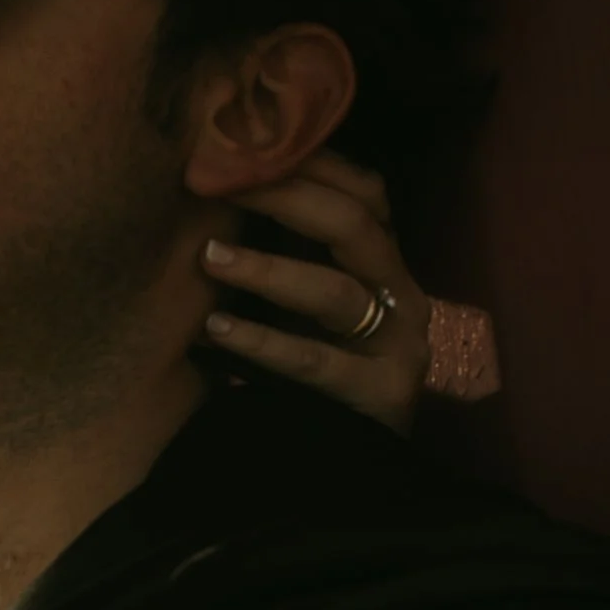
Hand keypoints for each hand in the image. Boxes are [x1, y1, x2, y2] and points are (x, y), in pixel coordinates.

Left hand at [201, 151, 431, 433]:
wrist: (352, 464)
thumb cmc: (317, 364)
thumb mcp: (307, 296)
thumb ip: (285, 245)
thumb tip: (219, 181)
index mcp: (386, 261)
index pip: (365, 190)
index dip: (309, 163)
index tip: (242, 145)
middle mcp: (401, 293)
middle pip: (355, 224)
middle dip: (285, 197)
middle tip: (218, 186)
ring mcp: (398, 345)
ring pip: (335, 292)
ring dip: (267, 269)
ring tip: (208, 257)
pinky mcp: (379, 396)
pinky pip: (316, 364)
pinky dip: (263, 343)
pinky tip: (216, 327)